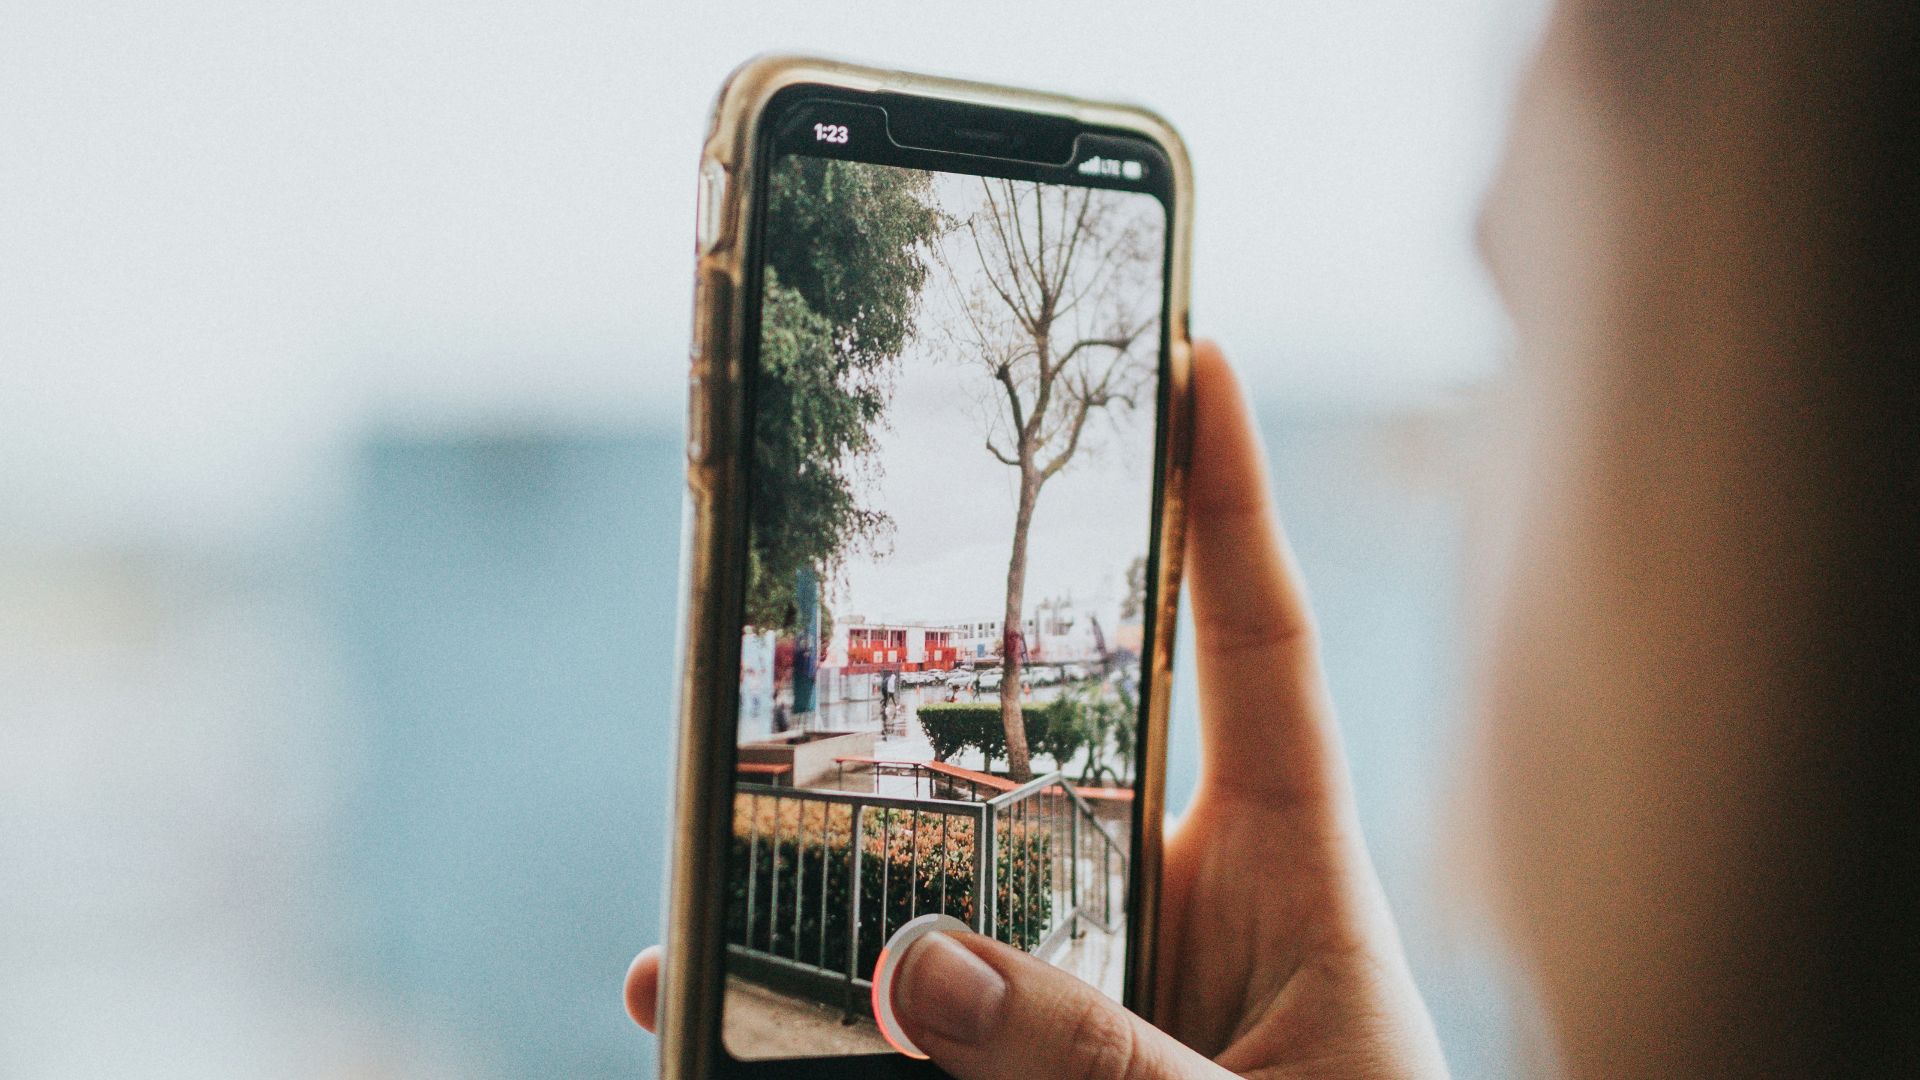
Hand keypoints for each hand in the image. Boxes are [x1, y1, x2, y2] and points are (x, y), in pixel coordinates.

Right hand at [625, 342, 1448, 1079]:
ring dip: (831, 863)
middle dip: (954, 668)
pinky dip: (799, 1019)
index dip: (1228, 496)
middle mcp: (1179, 901)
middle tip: (852, 575)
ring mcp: (1090, 985)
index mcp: (1294, 868)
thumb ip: (1106, 1060)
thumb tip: (919, 965)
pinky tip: (693, 1002)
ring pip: (946, 888)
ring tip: (704, 832)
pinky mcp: (1023, 1068)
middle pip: (1052, 744)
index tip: (1195, 357)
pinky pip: (898, 1024)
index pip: (1258, 642)